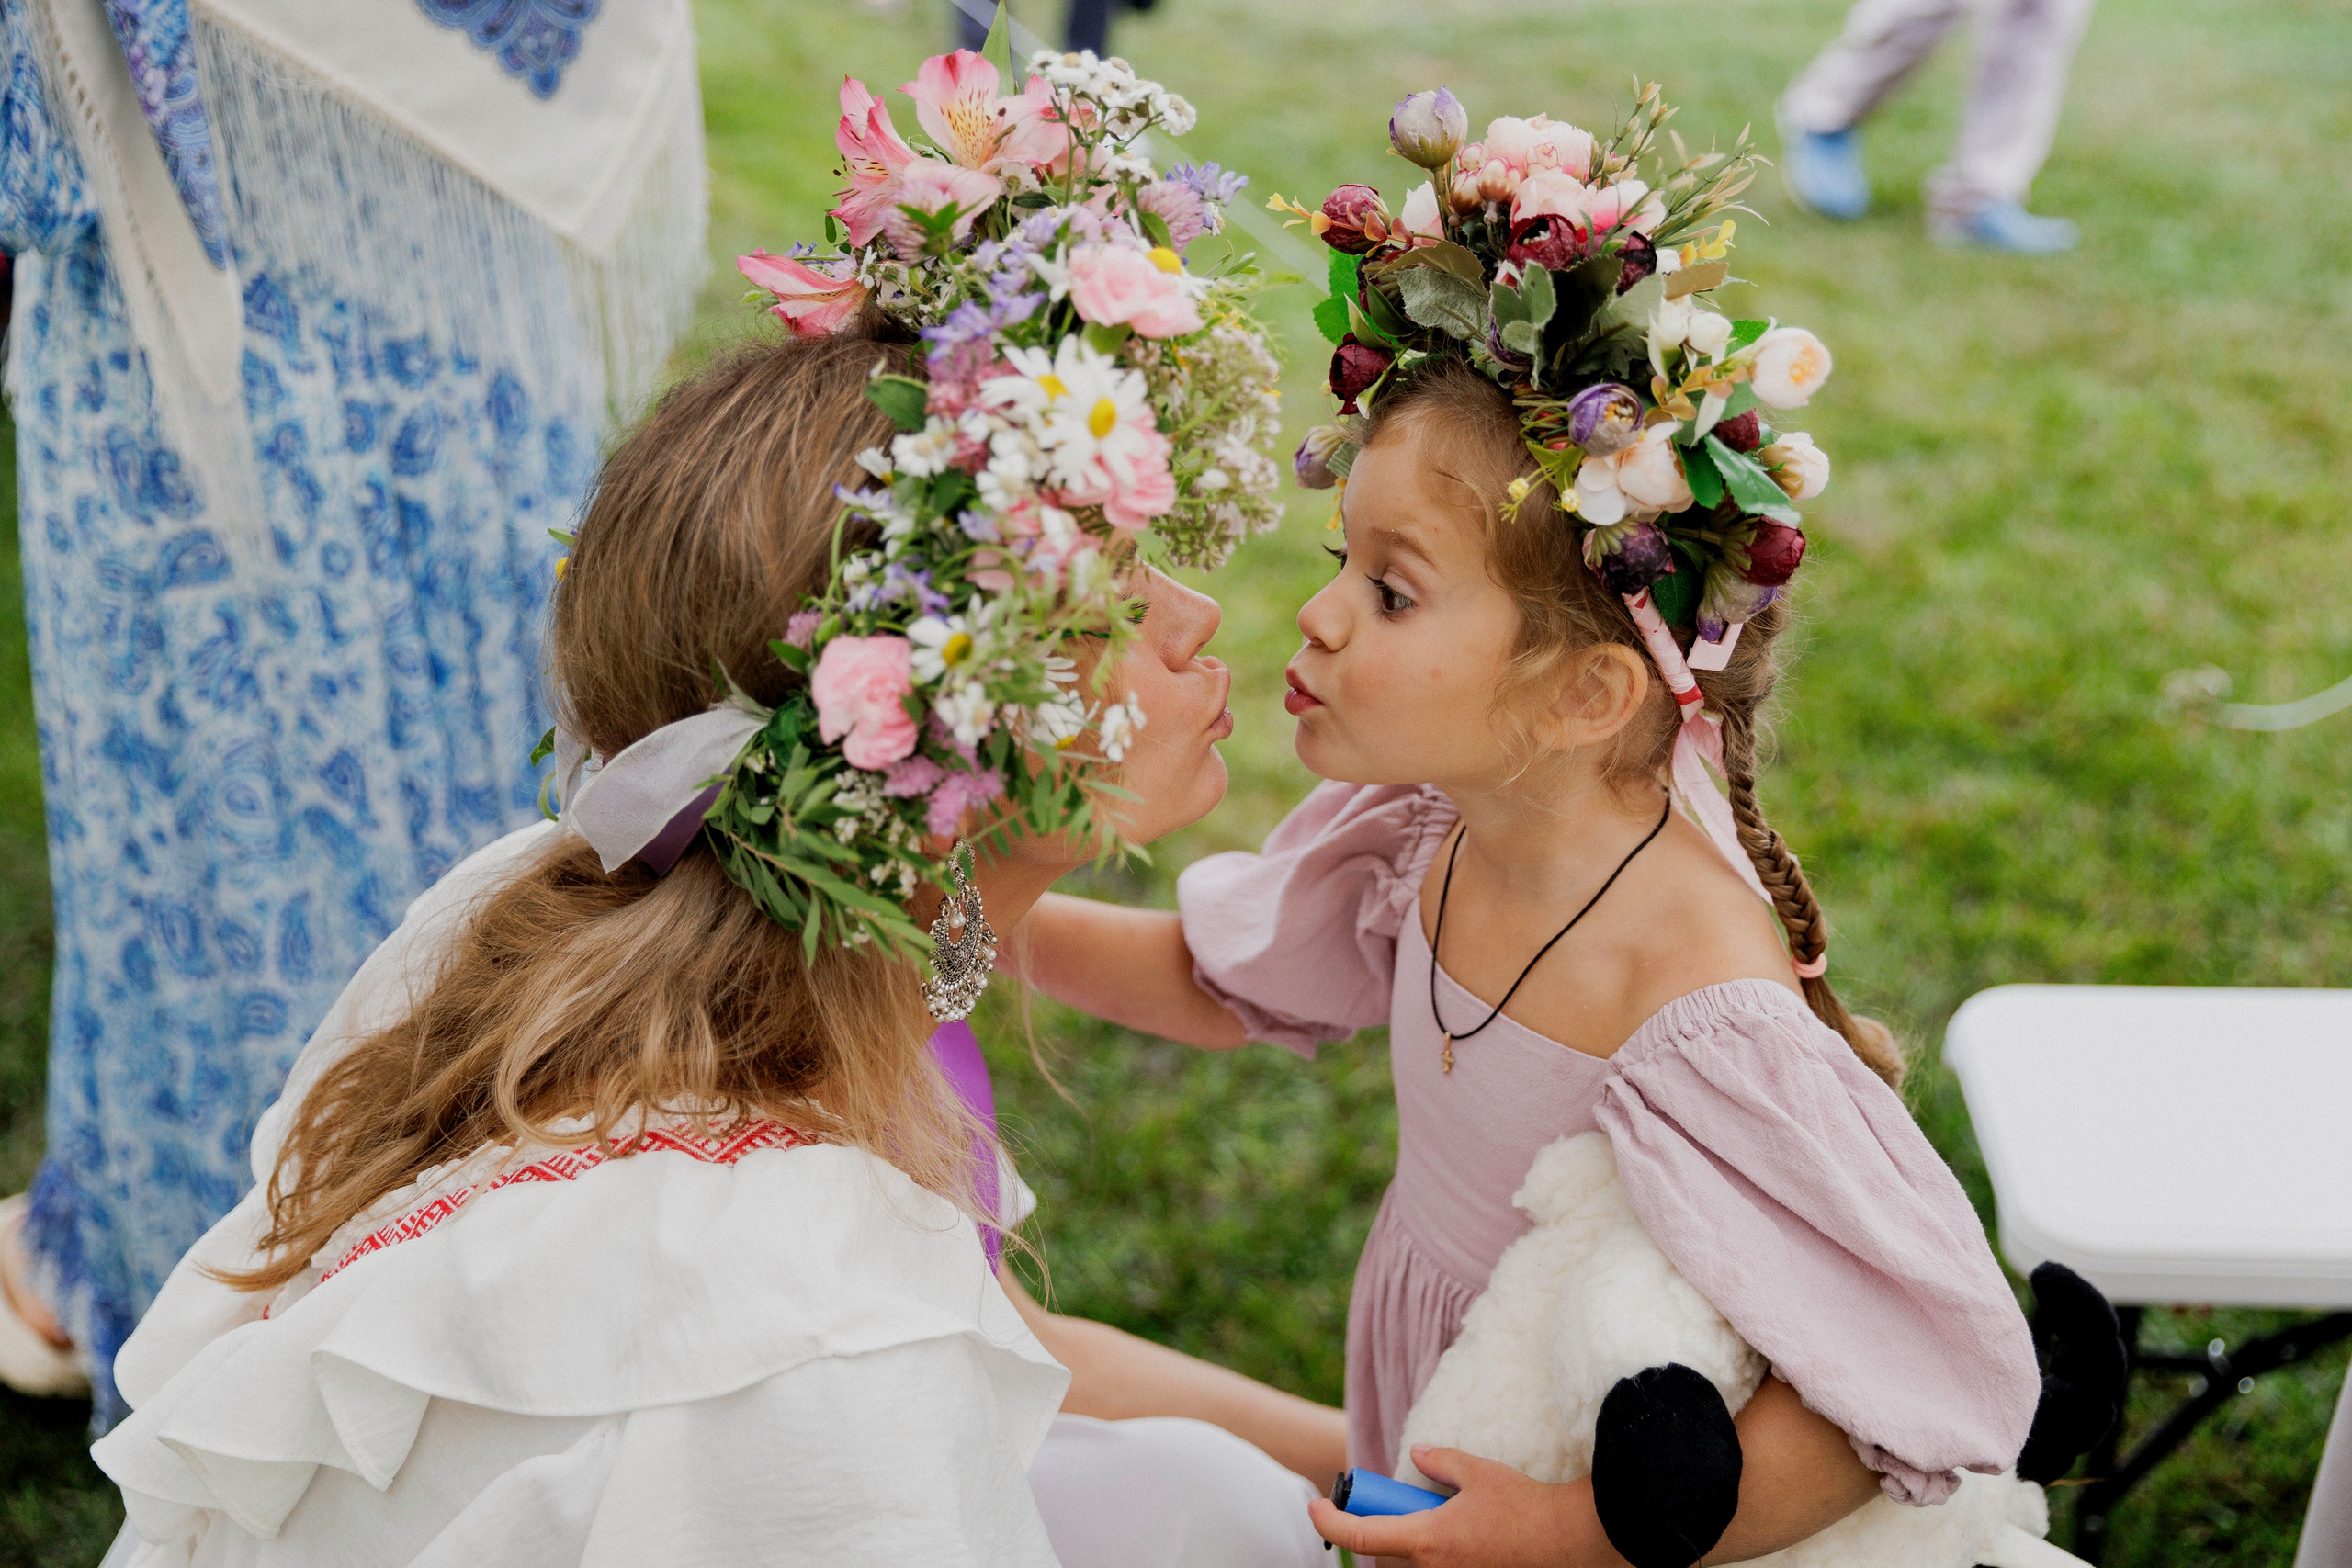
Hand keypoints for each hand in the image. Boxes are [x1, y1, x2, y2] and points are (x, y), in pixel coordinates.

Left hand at [1306, 1445, 1627, 1567]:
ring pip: (1419, 1557)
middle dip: (1392, 1524)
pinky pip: (1443, 1565)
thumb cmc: (1524, 1506)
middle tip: (1407, 1500)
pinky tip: (1475, 1532)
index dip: (1330, 1521)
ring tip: (1458, 1515)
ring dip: (1423, 1537)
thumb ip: (1441, 1462)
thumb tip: (1418, 1454)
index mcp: (1427, 1540)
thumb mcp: (1478, 1472)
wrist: (1570, 1540)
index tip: (1313, 1508)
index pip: (1361, 1534)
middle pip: (1393, 1547)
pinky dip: (1445, 1547)